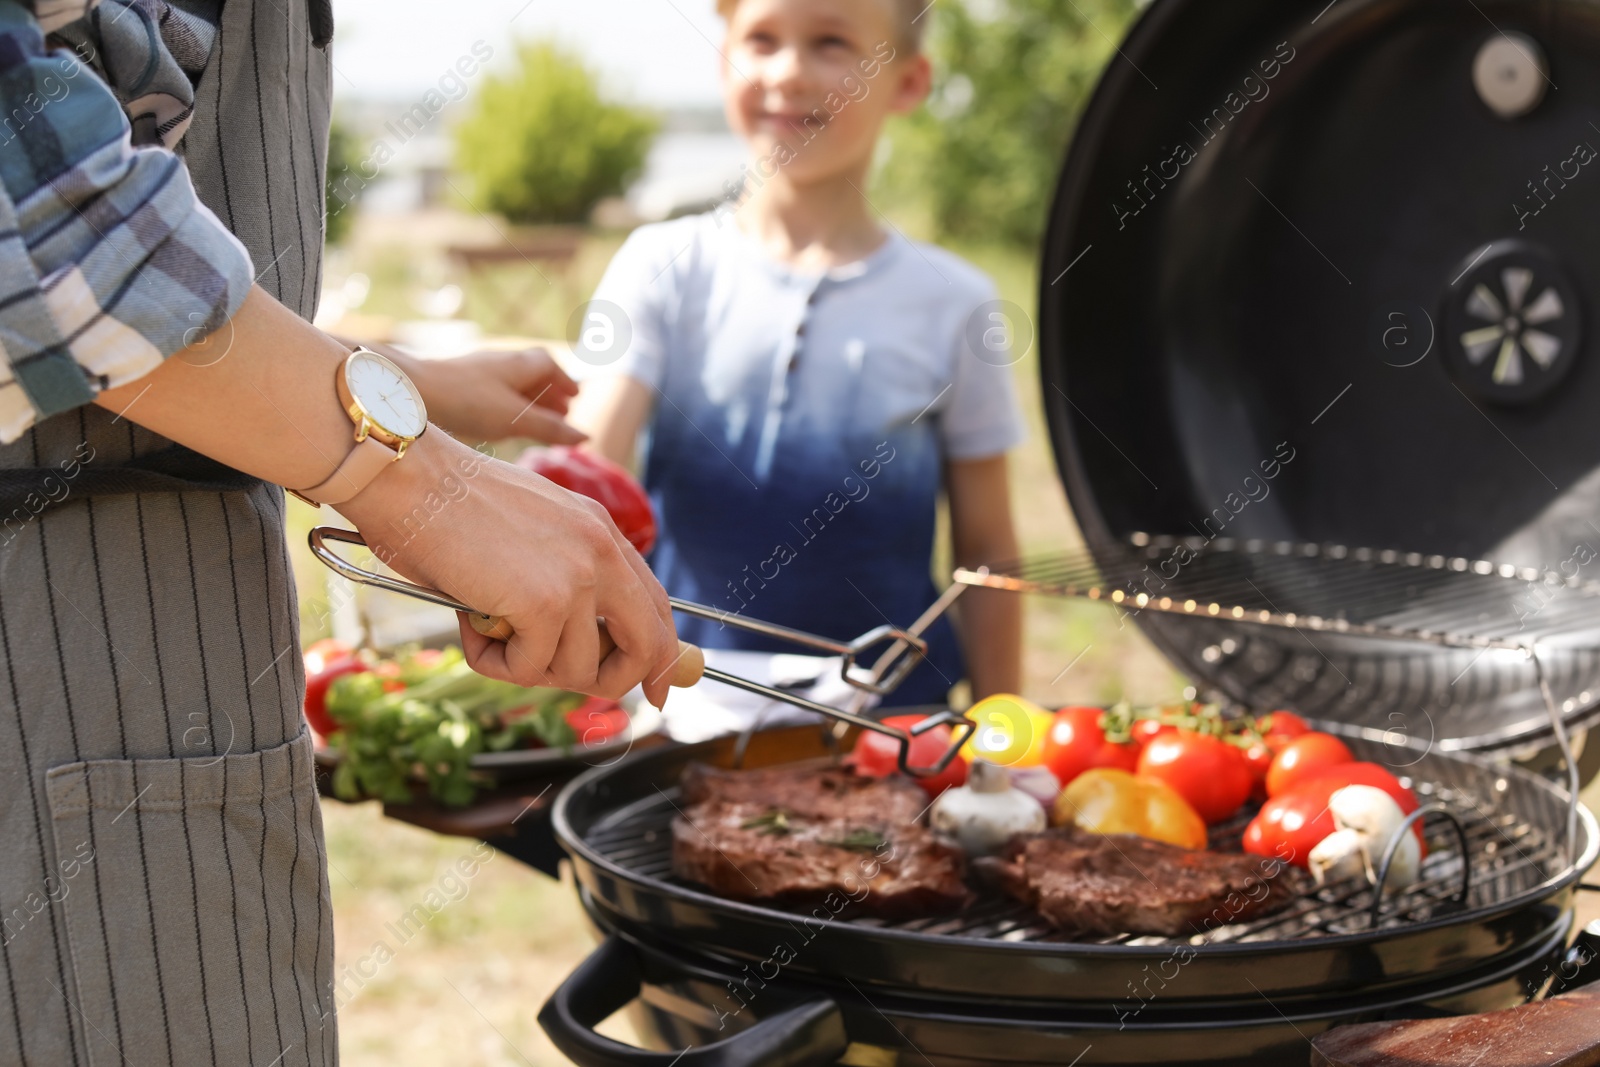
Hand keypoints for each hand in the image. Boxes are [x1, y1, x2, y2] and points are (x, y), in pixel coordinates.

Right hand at [339, 431, 679, 706]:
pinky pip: (528, 668)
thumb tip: (578, 649)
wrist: (406, 476)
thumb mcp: (527, 534)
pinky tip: (465, 622)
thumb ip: (561, 578)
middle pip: (647, 646)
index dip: (659, 655)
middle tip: (559, 679)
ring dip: (524, 666)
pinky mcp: (543, 603)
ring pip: (576, 669)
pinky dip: (491, 661)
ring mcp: (577, 577)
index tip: (652, 689)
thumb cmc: (444, 505)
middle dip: (613, 682)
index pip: (657, 605)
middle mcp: (600, 551)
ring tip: (482, 628)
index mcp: (600, 531)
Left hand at [398, 346, 584, 444]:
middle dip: (548, 390)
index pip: (550, 365)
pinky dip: (504, 403)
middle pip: (531, 372)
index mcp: (520, 363)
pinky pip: (489, 390)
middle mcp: (499, 361)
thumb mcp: (516, 419)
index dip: (564, 381)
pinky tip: (497, 419)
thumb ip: (550, 429)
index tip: (575, 396)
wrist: (410, 389)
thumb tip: (584, 437)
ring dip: (526, 398)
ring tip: (533, 418)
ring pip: (509, 381)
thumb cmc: (467, 400)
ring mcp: (476, 370)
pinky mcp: (456, 383)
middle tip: (561, 410)